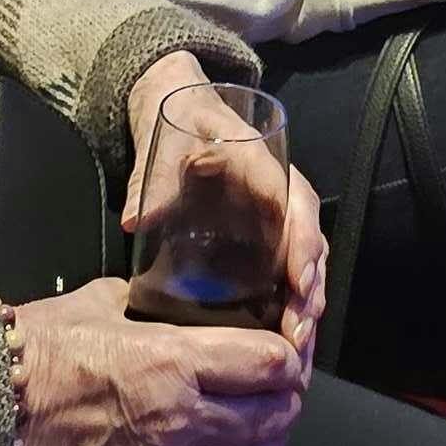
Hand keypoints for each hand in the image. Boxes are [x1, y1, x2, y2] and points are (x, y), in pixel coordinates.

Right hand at [6, 277, 309, 445]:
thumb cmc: (41, 347)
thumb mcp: (103, 301)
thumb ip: (149, 301)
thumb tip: (170, 294)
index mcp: (174, 359)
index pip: (267, 364)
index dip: (288, 360)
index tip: (288, 357)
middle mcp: (178, 416)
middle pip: (266, 418)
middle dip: (285, 406)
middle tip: (285, 396)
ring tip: (265, 437)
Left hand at [119, 54, 325, 353]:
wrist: (180, 107)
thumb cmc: (176, 121)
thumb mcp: (161, 141)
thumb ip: (150, 180)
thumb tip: (135, 222)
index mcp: (256, 153)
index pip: (289, 195)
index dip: (298, 239)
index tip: (298, 280)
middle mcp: (276, 180)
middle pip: (307, 231)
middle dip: (310, 280)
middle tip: (299, 327)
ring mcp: (275, 204)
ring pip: (305, 248)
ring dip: (307, 294)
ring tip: (300, 339)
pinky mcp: (266, 224)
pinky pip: (290, 257)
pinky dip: (294, 292)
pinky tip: (286, 328)